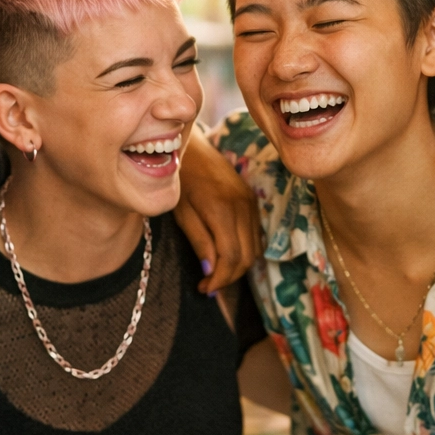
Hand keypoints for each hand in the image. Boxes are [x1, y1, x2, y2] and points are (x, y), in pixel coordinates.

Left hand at [175, 131, 259, 292]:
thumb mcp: (182, 212)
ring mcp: (251, 202)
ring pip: (255, 249)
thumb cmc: (179, 179)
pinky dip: (244, 250)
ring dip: (238, 267)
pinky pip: (255, 235)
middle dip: (229, 277)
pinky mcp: (252, 200)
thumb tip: (211, 271)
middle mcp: (242, 206)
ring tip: (216, 273)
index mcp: (222, 209)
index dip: (220, 279)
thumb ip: (199, 240)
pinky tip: (225, 255)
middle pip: (247, 256)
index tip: (204, 288)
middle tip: (209, 285)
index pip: (231, 257)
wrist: (191, 146)